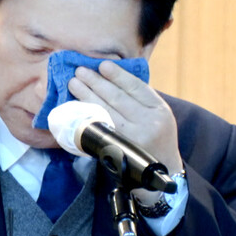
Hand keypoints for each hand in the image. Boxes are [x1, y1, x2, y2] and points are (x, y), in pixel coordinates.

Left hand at [67, 61, 181, 202]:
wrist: (162, 170)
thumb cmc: (156, 137)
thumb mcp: (159, 115)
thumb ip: (141, 99)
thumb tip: (111, 77)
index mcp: (160, 110)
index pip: (136, 87)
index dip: (118, 75)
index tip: (103, 65)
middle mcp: (148, 123)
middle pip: (118, 97)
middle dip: (96, 82)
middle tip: (80, 71)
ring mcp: (132, 137)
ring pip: (106, 110)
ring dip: (87, 95)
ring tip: (74, 83)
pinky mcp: (118, 149)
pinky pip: (99, 126)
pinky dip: (87, 114)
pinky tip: (78, 105)